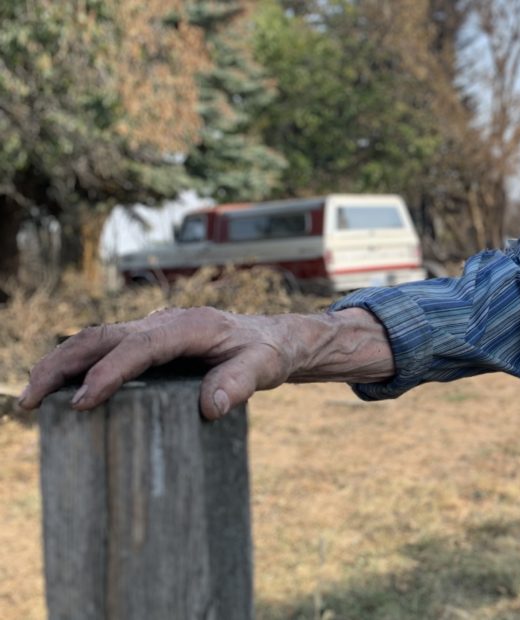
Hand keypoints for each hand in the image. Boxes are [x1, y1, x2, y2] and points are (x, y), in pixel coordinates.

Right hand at [18, 306, 392, 418]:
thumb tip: (212, 407)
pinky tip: (58, 394)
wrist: (274, 338)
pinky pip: (103, 352)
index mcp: (188, 325)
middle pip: (100, 338)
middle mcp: (162, 323)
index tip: (84, 400)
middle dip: (61, 366)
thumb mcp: (265, 367)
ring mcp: (150, 332)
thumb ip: (241, 382)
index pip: (140, 347)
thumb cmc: (268, 352)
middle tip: (31, 402)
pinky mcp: (146, 345)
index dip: (109, 372)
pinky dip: (75, 368)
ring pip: (93, 342)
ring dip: (58, 366)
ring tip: (29, 401)